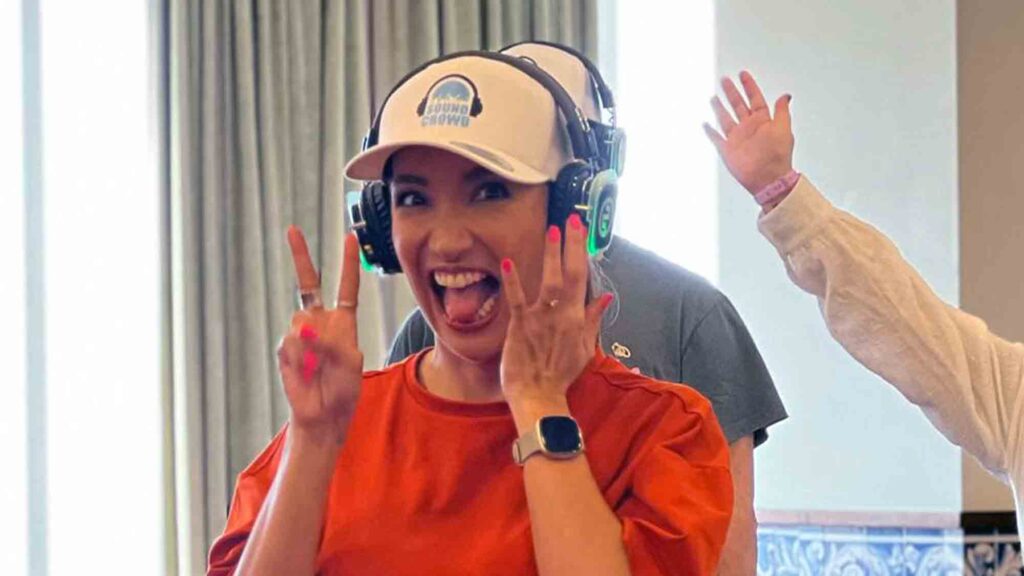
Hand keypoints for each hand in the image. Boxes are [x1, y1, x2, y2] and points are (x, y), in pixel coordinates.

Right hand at [277, 227, 363, 447]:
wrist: (323, 415)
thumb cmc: (343, 390)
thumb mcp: (350, 363)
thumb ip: (332, 341)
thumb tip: (303, 327)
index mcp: (342, 322)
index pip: (346, 287)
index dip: (348, 263)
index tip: (349, 237)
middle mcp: (320, 322)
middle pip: (309, 283)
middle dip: (300, 256)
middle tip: (292, 230)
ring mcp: (301, 333)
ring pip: (300, 319)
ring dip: (312, 342)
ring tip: (319, 368)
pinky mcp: (285, 348)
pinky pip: (290, 342)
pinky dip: (300, 357)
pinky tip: (306, 372)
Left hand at [499, 214, 613, 428]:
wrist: (539, 395)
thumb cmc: (560, 375)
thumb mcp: (584, 348)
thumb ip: (593, 320)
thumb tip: (606, 298)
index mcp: (578, 319)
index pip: (582, 279)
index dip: (581, 252)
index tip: (581, 231)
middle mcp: (563, 314)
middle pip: (570, 273)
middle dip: (571, 245)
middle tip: (571, 219)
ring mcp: (541, 318)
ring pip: (548, 280)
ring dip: (550, 254)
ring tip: (552, 230)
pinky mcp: (520, 325)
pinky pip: (517, 298)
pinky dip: (513, 280)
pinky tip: (508, 261)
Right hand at [704, 71, 794, 194]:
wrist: (768, 178)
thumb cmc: (778, 155)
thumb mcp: (784, 128)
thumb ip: (782, 111)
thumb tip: (786, 96)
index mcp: (762, 121)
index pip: (754, 98)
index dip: (749, 86)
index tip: (743, 74)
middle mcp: (748, 128)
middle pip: (738, 105)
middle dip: (731, 92)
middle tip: (725, 80)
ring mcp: (737, 138)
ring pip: (725, 118)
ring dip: (719, 108)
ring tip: (713, 97)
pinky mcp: (728, 150)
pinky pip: (716, 138)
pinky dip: (710, 132)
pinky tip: (705, 124)